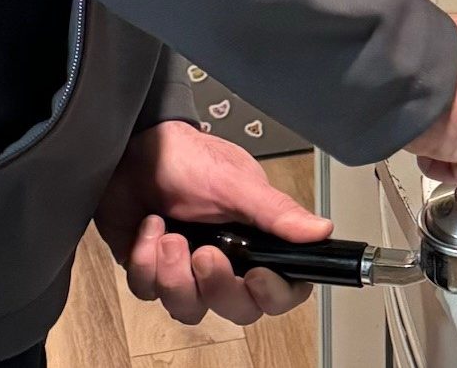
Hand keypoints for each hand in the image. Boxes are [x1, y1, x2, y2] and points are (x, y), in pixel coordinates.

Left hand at [96, 122, 330, 327]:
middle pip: (236, 308)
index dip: (274, 293)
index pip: (282, 288)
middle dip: (217, 286)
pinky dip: (145, 261)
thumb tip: (321, 230)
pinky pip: (150, 292)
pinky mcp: (152, 271)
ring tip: (168, 235)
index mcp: (255, 240)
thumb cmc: (187, 157)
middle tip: (204, 253)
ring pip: (189, 309)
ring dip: (174, 274)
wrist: (135, 148)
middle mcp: (225, 261)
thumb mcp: (235, 181)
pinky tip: (148, 228)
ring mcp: (186, 270)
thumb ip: (275, 211)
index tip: (257, 276)